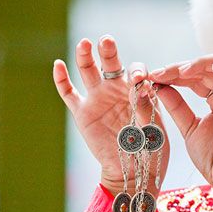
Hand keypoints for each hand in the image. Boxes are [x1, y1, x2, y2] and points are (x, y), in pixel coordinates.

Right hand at [53, 36, 169, 195]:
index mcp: (138, 89)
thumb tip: (141, 87)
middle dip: (109, 52)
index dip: (137, 72)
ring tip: (84, 44)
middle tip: (107, 41)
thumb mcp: (154, 128)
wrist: (133, 171)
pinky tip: (58, 65)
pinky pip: (69, 93)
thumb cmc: (150, 148)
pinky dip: (62, 79)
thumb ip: (147, 108)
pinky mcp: (82, 112)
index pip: (136, 71)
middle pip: (111, 64)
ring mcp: (98, 99)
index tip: (139, 79)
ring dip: (86, 57)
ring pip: (88, 71)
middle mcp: (116, 89)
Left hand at [150, 54, 212, 202]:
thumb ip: (177, 106)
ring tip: (181, 71)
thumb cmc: (212, 158)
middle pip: (208, 67)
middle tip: (160, 73)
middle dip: (182, 67)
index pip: (196, 76)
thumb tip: (160, 85)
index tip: (153, 76)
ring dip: (203, 63)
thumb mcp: (188, 127)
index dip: (175, 72)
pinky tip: (212, 70)